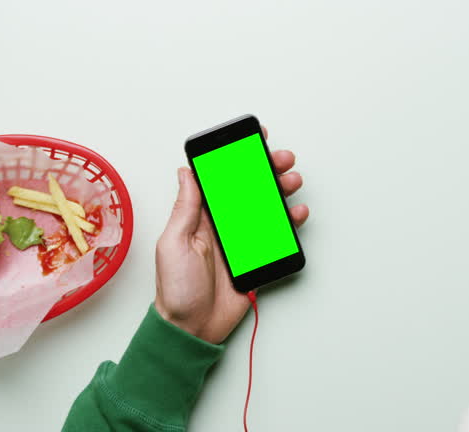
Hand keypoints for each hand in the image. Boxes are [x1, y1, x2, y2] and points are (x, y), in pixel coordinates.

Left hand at [154, 134, 307, 343]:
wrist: (192, 328)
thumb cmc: (176, 289)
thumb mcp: (173, 242)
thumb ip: (185, 207)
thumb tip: (185, 171)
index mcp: (200, 216)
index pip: (220, 180)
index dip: (236, 159)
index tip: (252, 141)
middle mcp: (222, 224)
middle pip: (248, 189)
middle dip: (266, 170)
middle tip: (281, 159)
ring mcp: (241, 241)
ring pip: (266, 208)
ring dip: (281, 191)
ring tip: (292, 182)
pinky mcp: (256, 259)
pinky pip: (277, 236)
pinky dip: (290, 223)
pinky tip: (296, 213)